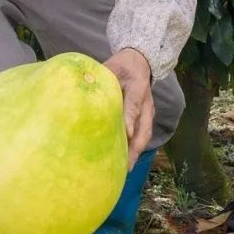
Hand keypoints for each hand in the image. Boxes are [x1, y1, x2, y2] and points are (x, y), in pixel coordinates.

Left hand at [104, 48, 153, 167]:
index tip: (125, 133)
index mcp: (137, 87)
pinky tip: (123, 162)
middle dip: (134, 148)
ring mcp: (147, 113)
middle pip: (143, 129)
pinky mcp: (144, 119)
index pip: (133, 104)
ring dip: (134, 153)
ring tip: (124, 169)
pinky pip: (141, 137)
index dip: (129, 118)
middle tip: (124, 165)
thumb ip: (103, 77)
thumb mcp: (113, 67)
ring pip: (144, 136)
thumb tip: (87, 85)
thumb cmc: (122, 66)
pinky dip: (133, 150)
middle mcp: (146, 104)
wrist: (139, 63)